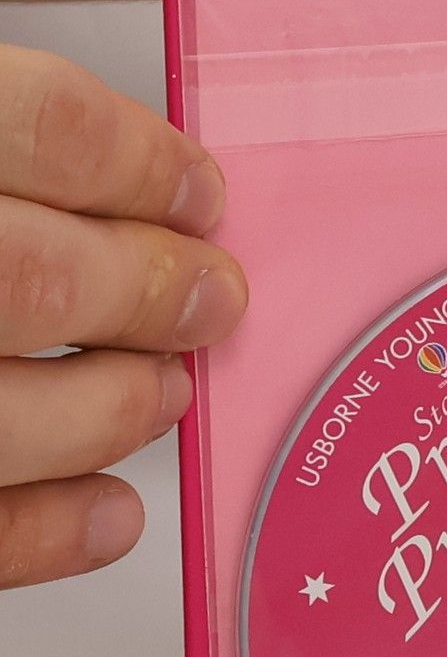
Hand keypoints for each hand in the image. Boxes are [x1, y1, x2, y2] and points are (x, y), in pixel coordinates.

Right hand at [0, 44, 247, 587]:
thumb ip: (14, 141)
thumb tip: (161, 187)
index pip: (35, 124)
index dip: (140, 165)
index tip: (204, 195)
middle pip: (30, 275)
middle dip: (148, 293)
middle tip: (215, 301)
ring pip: (1, 410)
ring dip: (108, 408)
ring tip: (162, 393)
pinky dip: (42, 532)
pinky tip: (114, 513)